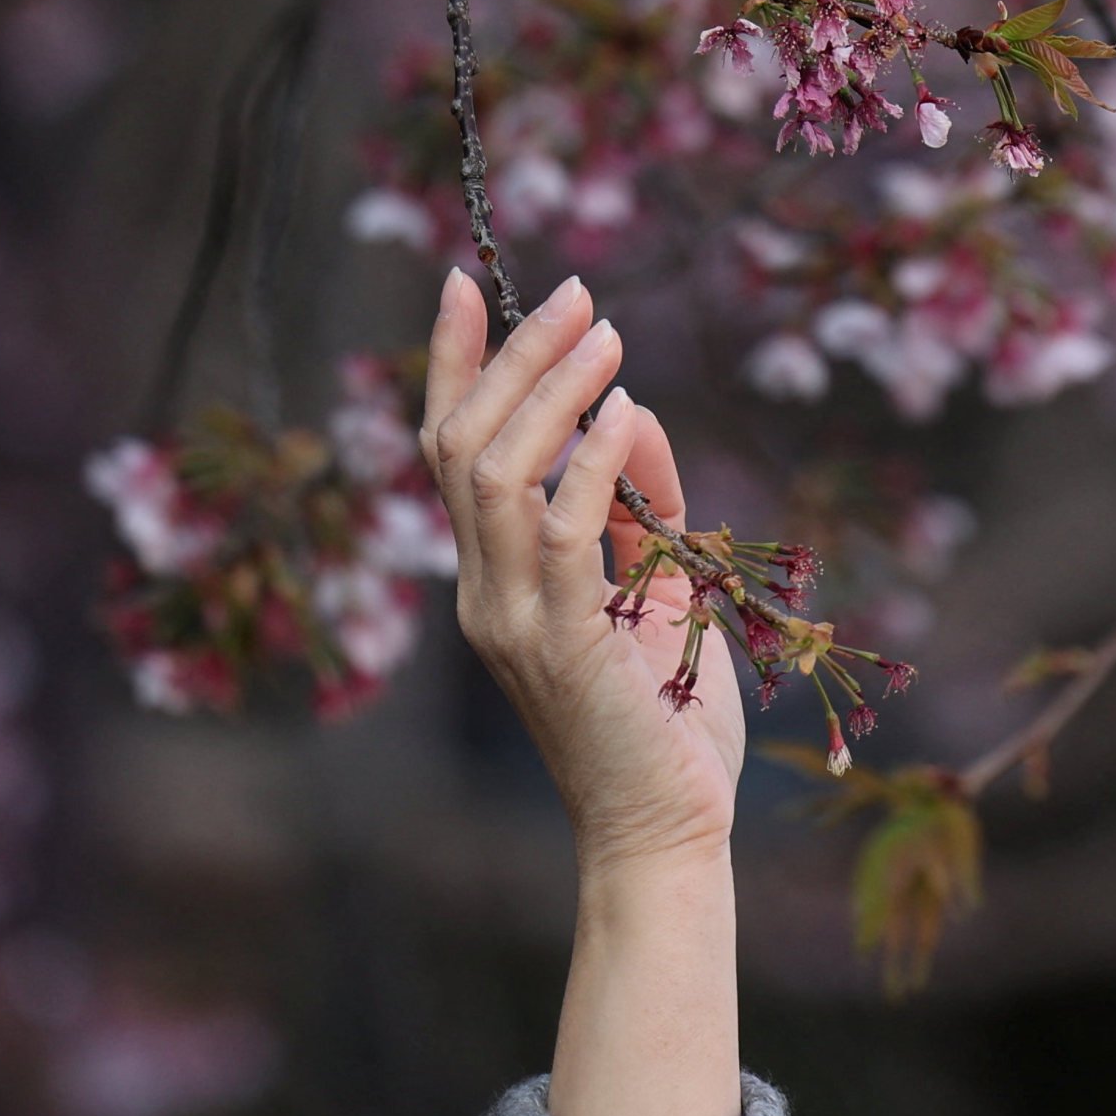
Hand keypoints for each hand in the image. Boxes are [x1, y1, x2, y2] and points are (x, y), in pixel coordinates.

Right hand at [421, 265, 745, 873]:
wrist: (667, 833)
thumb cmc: (667, 720)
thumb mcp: (655, 587)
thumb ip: (641, 504)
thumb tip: (633, 411)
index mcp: (492, 578)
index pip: (448, 451)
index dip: (449, 363)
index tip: (462, 282)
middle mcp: (484, 592)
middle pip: (464, 445)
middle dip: (512, 355)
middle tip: (573, 291)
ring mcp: (514, 618)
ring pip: (497, 475)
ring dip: (551, 392)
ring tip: (603, 332)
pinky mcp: (562, 641)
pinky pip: (563, 530)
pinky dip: (589, 461)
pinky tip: (623, 413)